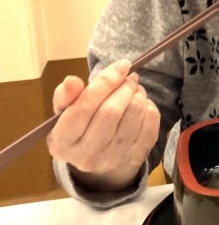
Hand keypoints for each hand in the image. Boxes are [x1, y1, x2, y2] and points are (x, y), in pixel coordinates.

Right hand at [48, 59, 160, 191]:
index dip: (105, 82)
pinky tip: (141, 103)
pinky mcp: (136, 158)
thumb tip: (71, 80)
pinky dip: (149, 108)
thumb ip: (66, 95)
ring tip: (134, 88)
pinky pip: (150, 126)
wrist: (99, 155)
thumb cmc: (79, 125)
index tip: (122, 65)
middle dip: (124, 87)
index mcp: (62, 142)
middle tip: (129, 77)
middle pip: (111, 112)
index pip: (84, 107)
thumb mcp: (65, 111)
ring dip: (138, 95)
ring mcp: (112, 160)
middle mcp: (85, 156)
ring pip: (134, 116)